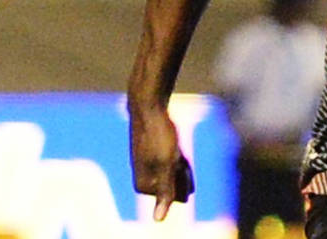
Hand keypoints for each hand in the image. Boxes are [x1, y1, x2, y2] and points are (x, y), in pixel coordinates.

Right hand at [129, 105, 195, 219]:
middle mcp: (143, 179)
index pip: (178, 194)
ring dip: (181, 162)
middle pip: (177, 184)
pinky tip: (177, 149)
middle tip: (173, 149)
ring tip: (173, 147)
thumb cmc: (159, 134)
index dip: (184, 176)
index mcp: (143, 186)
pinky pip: (173, 162)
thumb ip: (165, 191)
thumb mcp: (167, 164)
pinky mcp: (152, 154)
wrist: (149, 106)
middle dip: (182, 171)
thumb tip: (158, 221)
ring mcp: (147, 166)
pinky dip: (178, 157)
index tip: (174, 158)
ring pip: (176, 172)